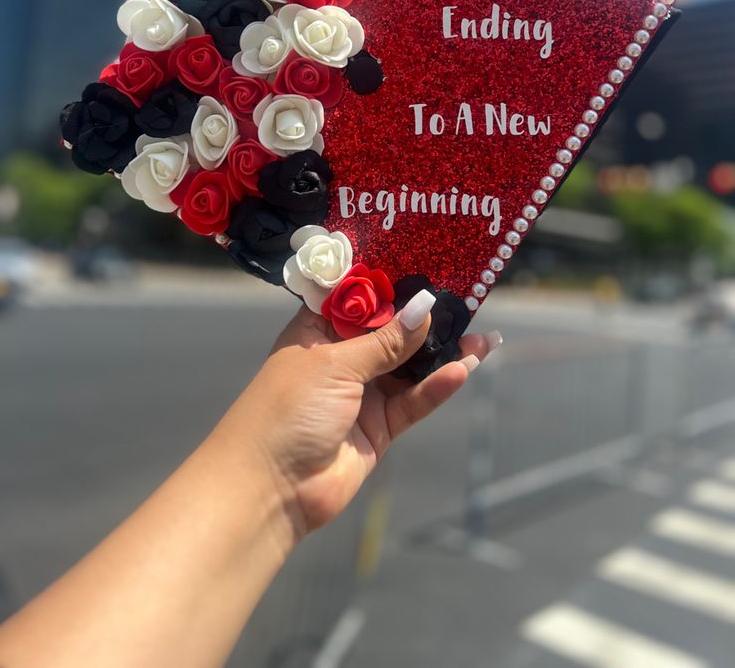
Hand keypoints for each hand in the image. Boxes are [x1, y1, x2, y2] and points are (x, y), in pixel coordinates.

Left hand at [219, 290, 501, 537]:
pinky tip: (462, 370)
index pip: (359, 296)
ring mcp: (361, 393)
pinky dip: (436, 387)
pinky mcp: (378, 427)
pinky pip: (413, 401)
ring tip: (482, 338)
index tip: (429, 263)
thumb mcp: (335, 365)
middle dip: (425, 318)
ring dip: (442, 354)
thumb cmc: (288, 410)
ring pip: (409, 367)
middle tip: (469, 300)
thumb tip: (426, 306)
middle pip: (391, 330)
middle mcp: (341, 356)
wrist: (270, 489)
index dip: (391, 281)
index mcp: (317, 330)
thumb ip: (385, 340)